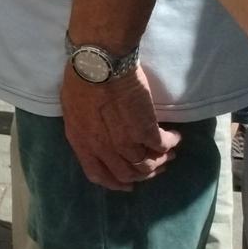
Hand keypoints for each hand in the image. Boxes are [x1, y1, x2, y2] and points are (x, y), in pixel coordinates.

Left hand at [59, 62, 179, 190]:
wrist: (98, 64)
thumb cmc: (80, 79)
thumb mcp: (72, 110)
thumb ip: (85, 129)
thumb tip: (98, 136)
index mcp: (81, 142)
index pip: (98, 175)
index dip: (114, 183)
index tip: (128, 185)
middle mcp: (102, 148)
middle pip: (126, 174)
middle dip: (144, 174)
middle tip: (157, 166)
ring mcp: (124, 142)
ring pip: (146, 165)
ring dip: (161, 161)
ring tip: (170, 153)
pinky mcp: (145, 130)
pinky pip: (162, 146)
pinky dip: (171, 143)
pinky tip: (175, 136)